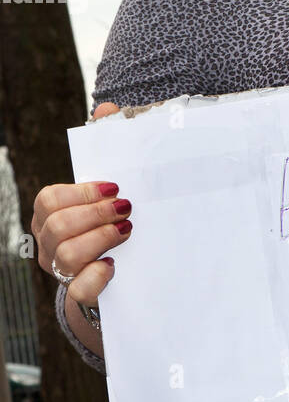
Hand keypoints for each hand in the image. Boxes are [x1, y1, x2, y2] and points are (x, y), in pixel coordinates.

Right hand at [31, 102, 131, 315]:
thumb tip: (106, 108)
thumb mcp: (112, 184)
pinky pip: (80, 289)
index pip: (51, 199)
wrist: (121, 269)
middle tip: (127, 211)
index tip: (116, 188)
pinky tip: (115, 265)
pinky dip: (98, 276)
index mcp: (50, 213)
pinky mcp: (79, 293)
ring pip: (68, 255)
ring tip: (126, 232)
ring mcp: (60, 269)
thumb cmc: (112, 218)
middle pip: (59, 226)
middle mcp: (48, 242)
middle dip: (96, 216)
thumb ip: (108, 143)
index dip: (83, 193)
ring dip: (101, 240)